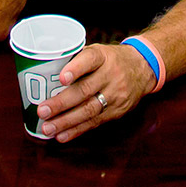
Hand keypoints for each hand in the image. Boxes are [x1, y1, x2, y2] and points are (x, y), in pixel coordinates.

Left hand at [34, 42, 155, 142]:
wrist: (143, 69)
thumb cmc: (111, 59)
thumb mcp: (98, 50)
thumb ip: (76, 60)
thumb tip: (43, 72)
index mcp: (103, 56)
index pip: (90, 59)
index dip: (75, 68)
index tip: (61, 78)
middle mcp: (111, 75)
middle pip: (85, 90)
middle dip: (62, 103)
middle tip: (42, 110)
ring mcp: (115, 95)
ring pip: (89, 110)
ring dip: (66, 121)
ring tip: (47, 128)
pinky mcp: (116, 111)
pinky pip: (94, 122)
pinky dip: (76, 130)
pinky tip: (61, 135)